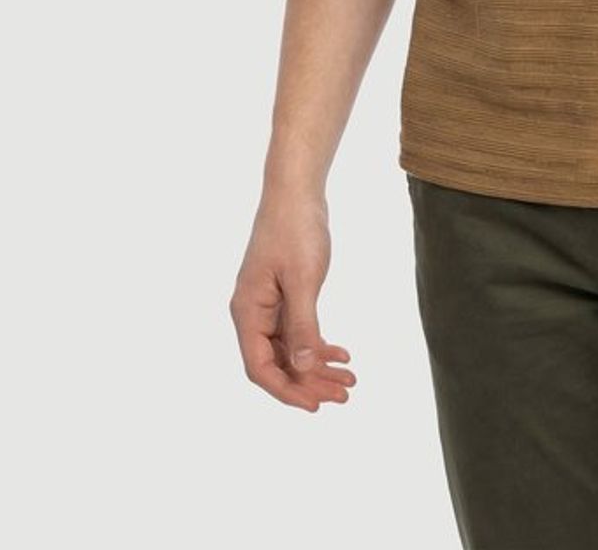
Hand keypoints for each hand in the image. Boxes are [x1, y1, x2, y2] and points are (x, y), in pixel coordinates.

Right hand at [230, 191, 356, 410]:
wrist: (297, 191)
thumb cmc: (295, 229)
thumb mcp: (303, 278)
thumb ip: (303, 324)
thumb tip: (304, 367)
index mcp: (247, 312)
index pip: (260, 368)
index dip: (286, 390)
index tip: (315, 405)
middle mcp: (253, 313)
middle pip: (277, 363)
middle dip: (309, 382)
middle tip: (345, 396)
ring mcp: (268, 305)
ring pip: (291, 350)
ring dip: (318, 366)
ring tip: (350, 380)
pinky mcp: (284, 295)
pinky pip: (298, 331)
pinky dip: (319, 344)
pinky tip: (343, 354)